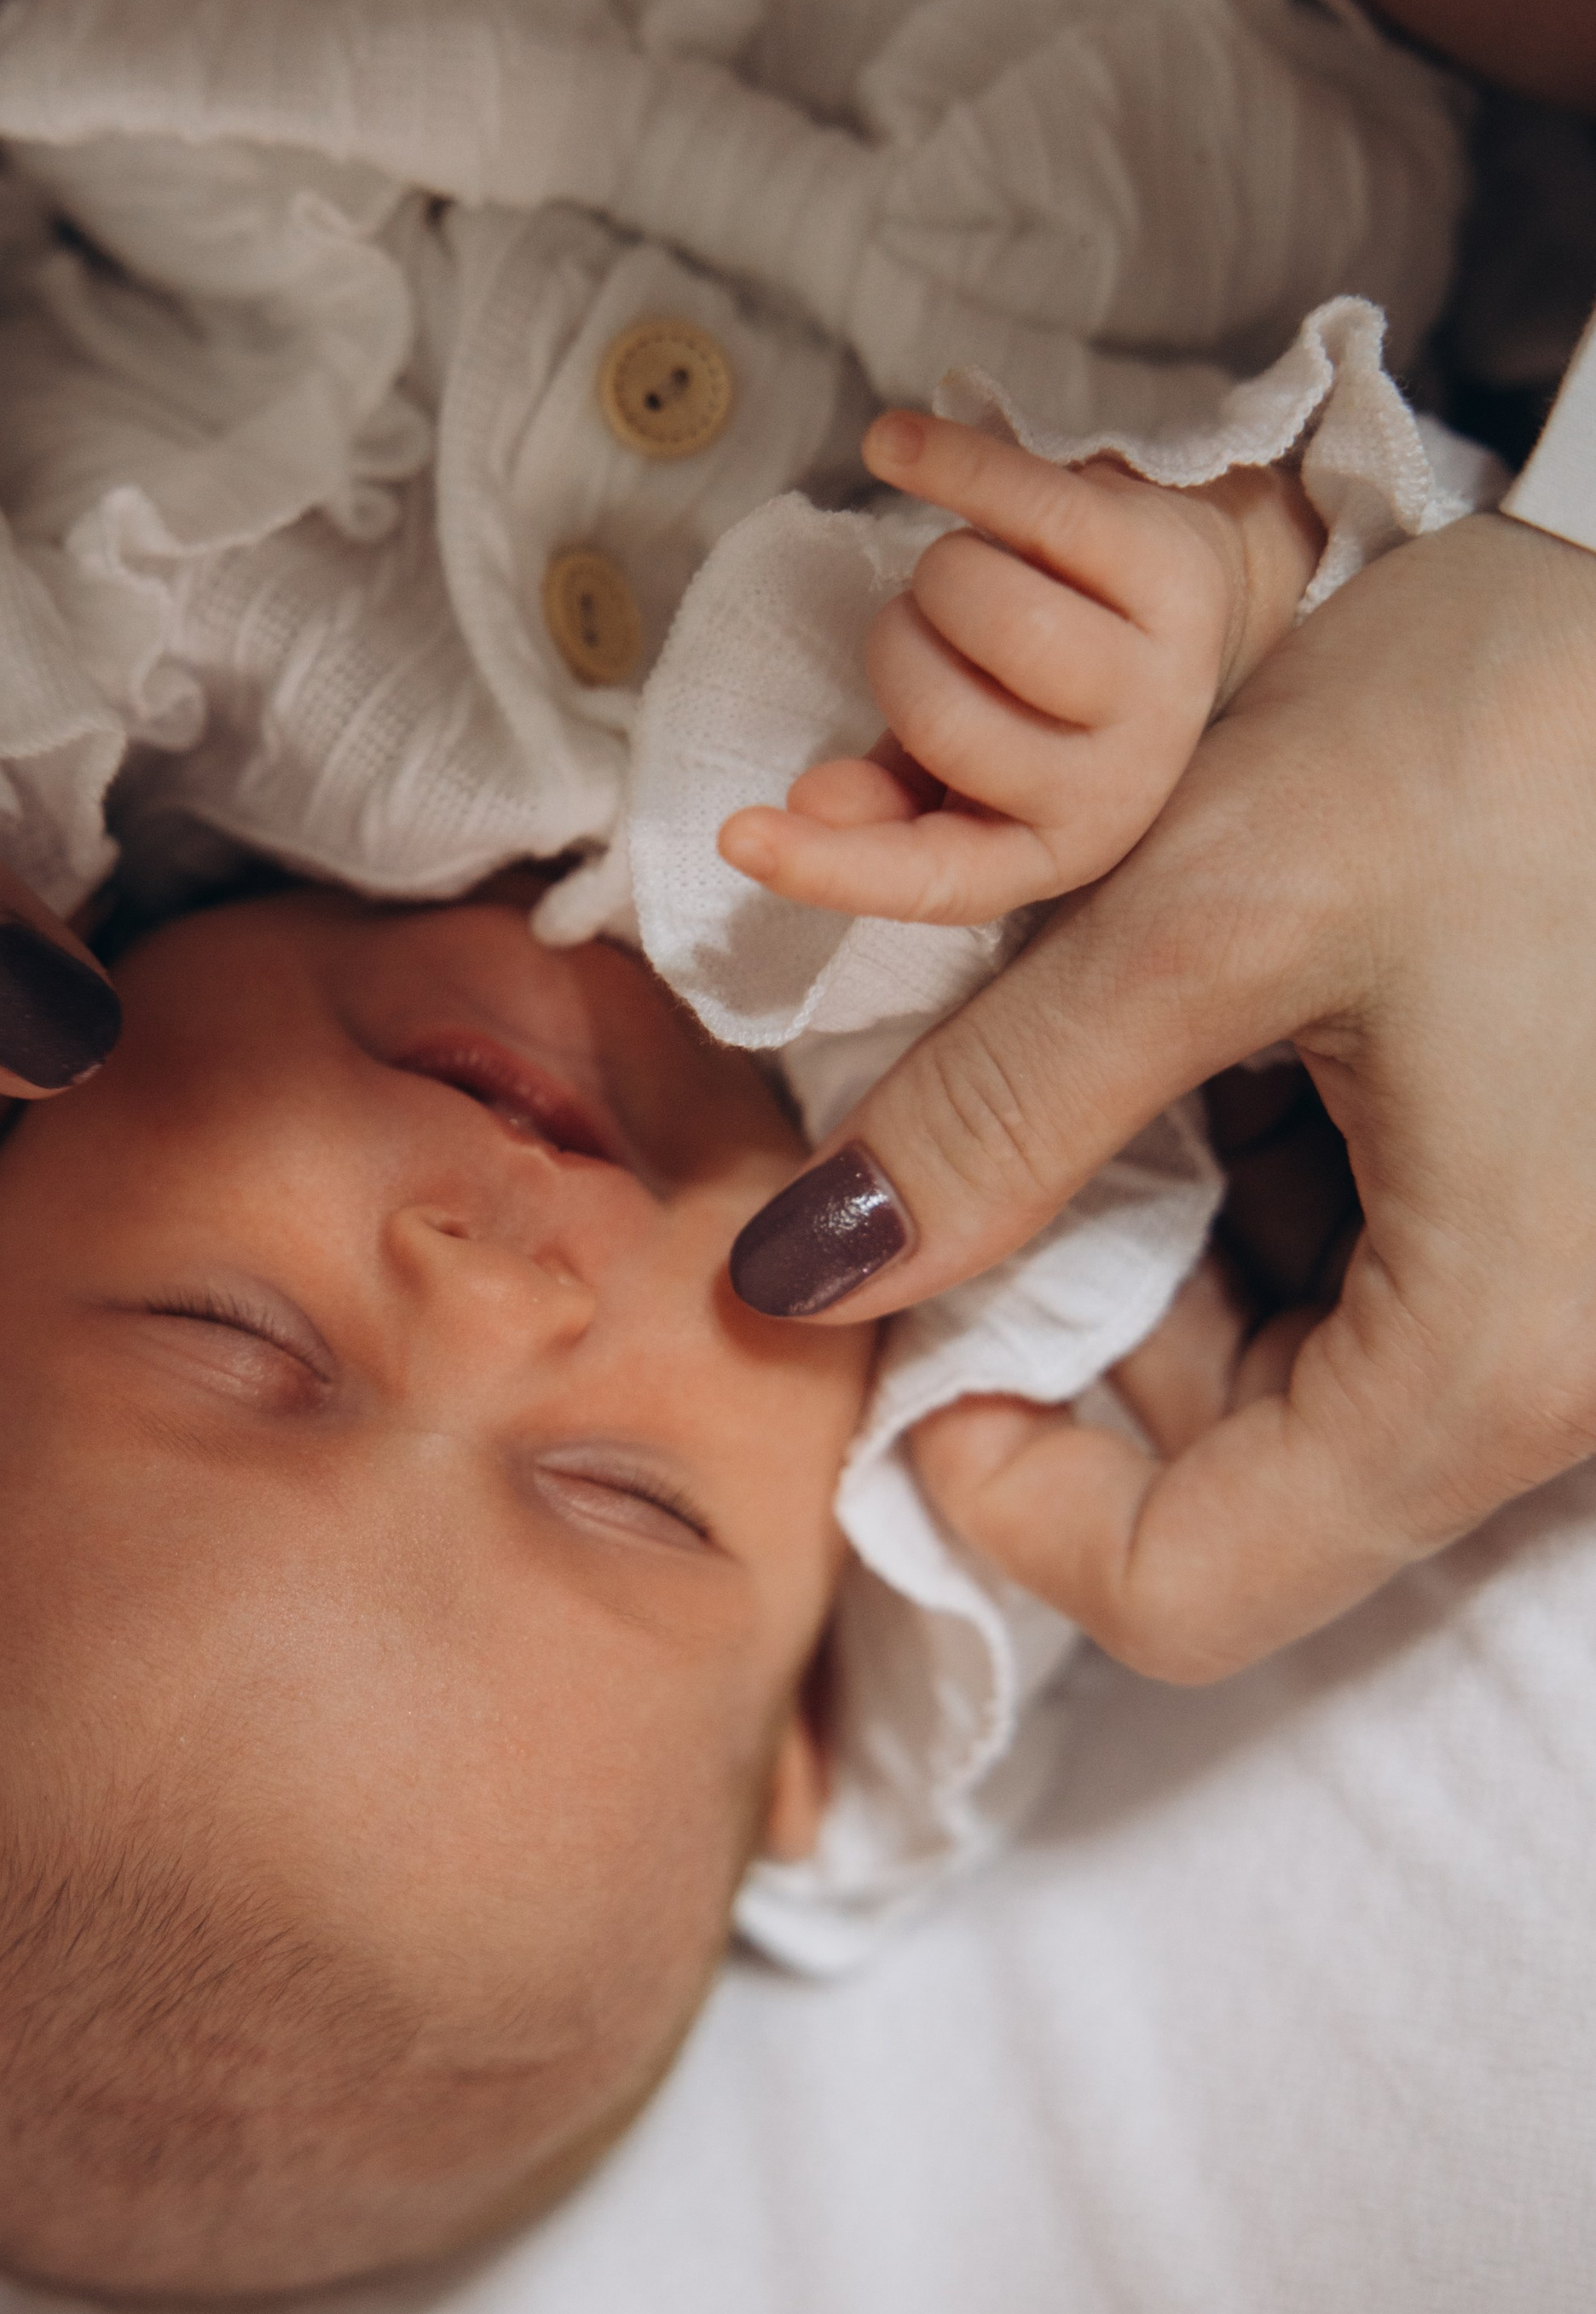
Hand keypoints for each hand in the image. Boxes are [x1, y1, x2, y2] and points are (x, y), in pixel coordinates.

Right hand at [717, 410, 1322, 926]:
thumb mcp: (967, 763)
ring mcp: (1157, 683)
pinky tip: (892, 446)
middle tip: (927, 624)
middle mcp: (1118, 789)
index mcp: (1050, 850)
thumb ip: (889, 796)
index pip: (933, 881)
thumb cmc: (1047, 692)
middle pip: (938, 714)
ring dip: (941, 569)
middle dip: (899, 646)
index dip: (831, 866)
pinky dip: (948, 465)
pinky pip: (1032, 505)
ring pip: (986, 609)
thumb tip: (810, 808)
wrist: (1185, 604)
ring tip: (967, 570)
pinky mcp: (1172, 574)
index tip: (737, 835)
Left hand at [726, 510, 1595, 1677]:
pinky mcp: (1558, 1214)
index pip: (1186, 1593)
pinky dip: (1255, 1172)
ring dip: (1158, 1229)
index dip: (1000, 1491)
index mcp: (1493, 1363)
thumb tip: (795, 1271)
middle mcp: (1557, 1378)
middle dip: (1075, 1327)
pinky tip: (1239, 1021)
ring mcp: (1566, 1301)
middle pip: (1232, 1482)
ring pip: (1285, 1369)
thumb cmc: (1530, 720)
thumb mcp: (1214, 904)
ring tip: (1137, 1029)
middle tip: (993, 1136)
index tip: (904, 1326)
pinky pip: (1364, 1268)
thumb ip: (993, 1112)